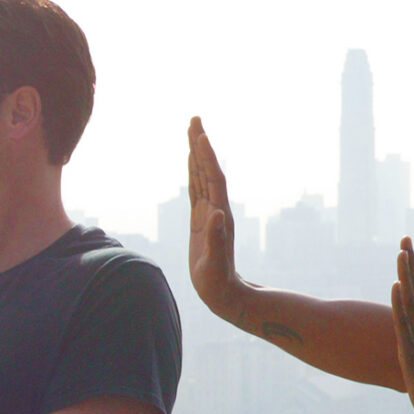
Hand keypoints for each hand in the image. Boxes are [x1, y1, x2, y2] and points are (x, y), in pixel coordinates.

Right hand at [186, 117, 246, 320]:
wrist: (224, 294)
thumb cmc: (218, 283)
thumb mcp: (215, 264)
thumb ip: (217, 240)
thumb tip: (217, 215)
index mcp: (218, 214)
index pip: (212, 178)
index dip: (206, 156)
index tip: (200, 134)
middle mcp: (216, 208)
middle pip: (207, 169)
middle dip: (200, 144)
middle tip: (195, 118)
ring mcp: (209, 213)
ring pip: (201, 176)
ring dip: (196, 154)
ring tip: (192, 131)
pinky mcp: (201, 220)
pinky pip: (196, 189)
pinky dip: (192, 172)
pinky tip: (189, 162)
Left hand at [391, 238, 413, 413]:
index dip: (413, 272)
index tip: (408, 253)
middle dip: (410, 263)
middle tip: (405, 239)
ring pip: (411, 300)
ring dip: (407, 275)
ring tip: (402, 252)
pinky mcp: (411, 352)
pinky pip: (405, 323)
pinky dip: (401, 303)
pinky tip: (397, 286)